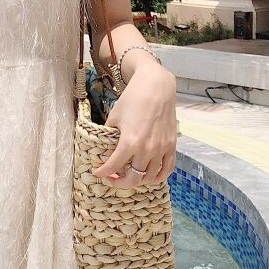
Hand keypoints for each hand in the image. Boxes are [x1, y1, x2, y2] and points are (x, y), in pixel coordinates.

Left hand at [91, 62, 176, 187]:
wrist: (157, 87)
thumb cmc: (133, 99)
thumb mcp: (114, 117)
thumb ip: (109, 136)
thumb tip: (105, 150)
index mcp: (129, 143)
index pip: (113, 167)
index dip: (102, 173)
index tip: (97, 173)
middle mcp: (146, 149)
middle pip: (133, 179)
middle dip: (120, 182)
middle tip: (113, 177)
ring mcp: (161, 149)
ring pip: (150, 177)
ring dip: (138, 180)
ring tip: (130, 175)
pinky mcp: (171, 146)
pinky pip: (166, 169)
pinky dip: (157, 176)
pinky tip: (148, 175)